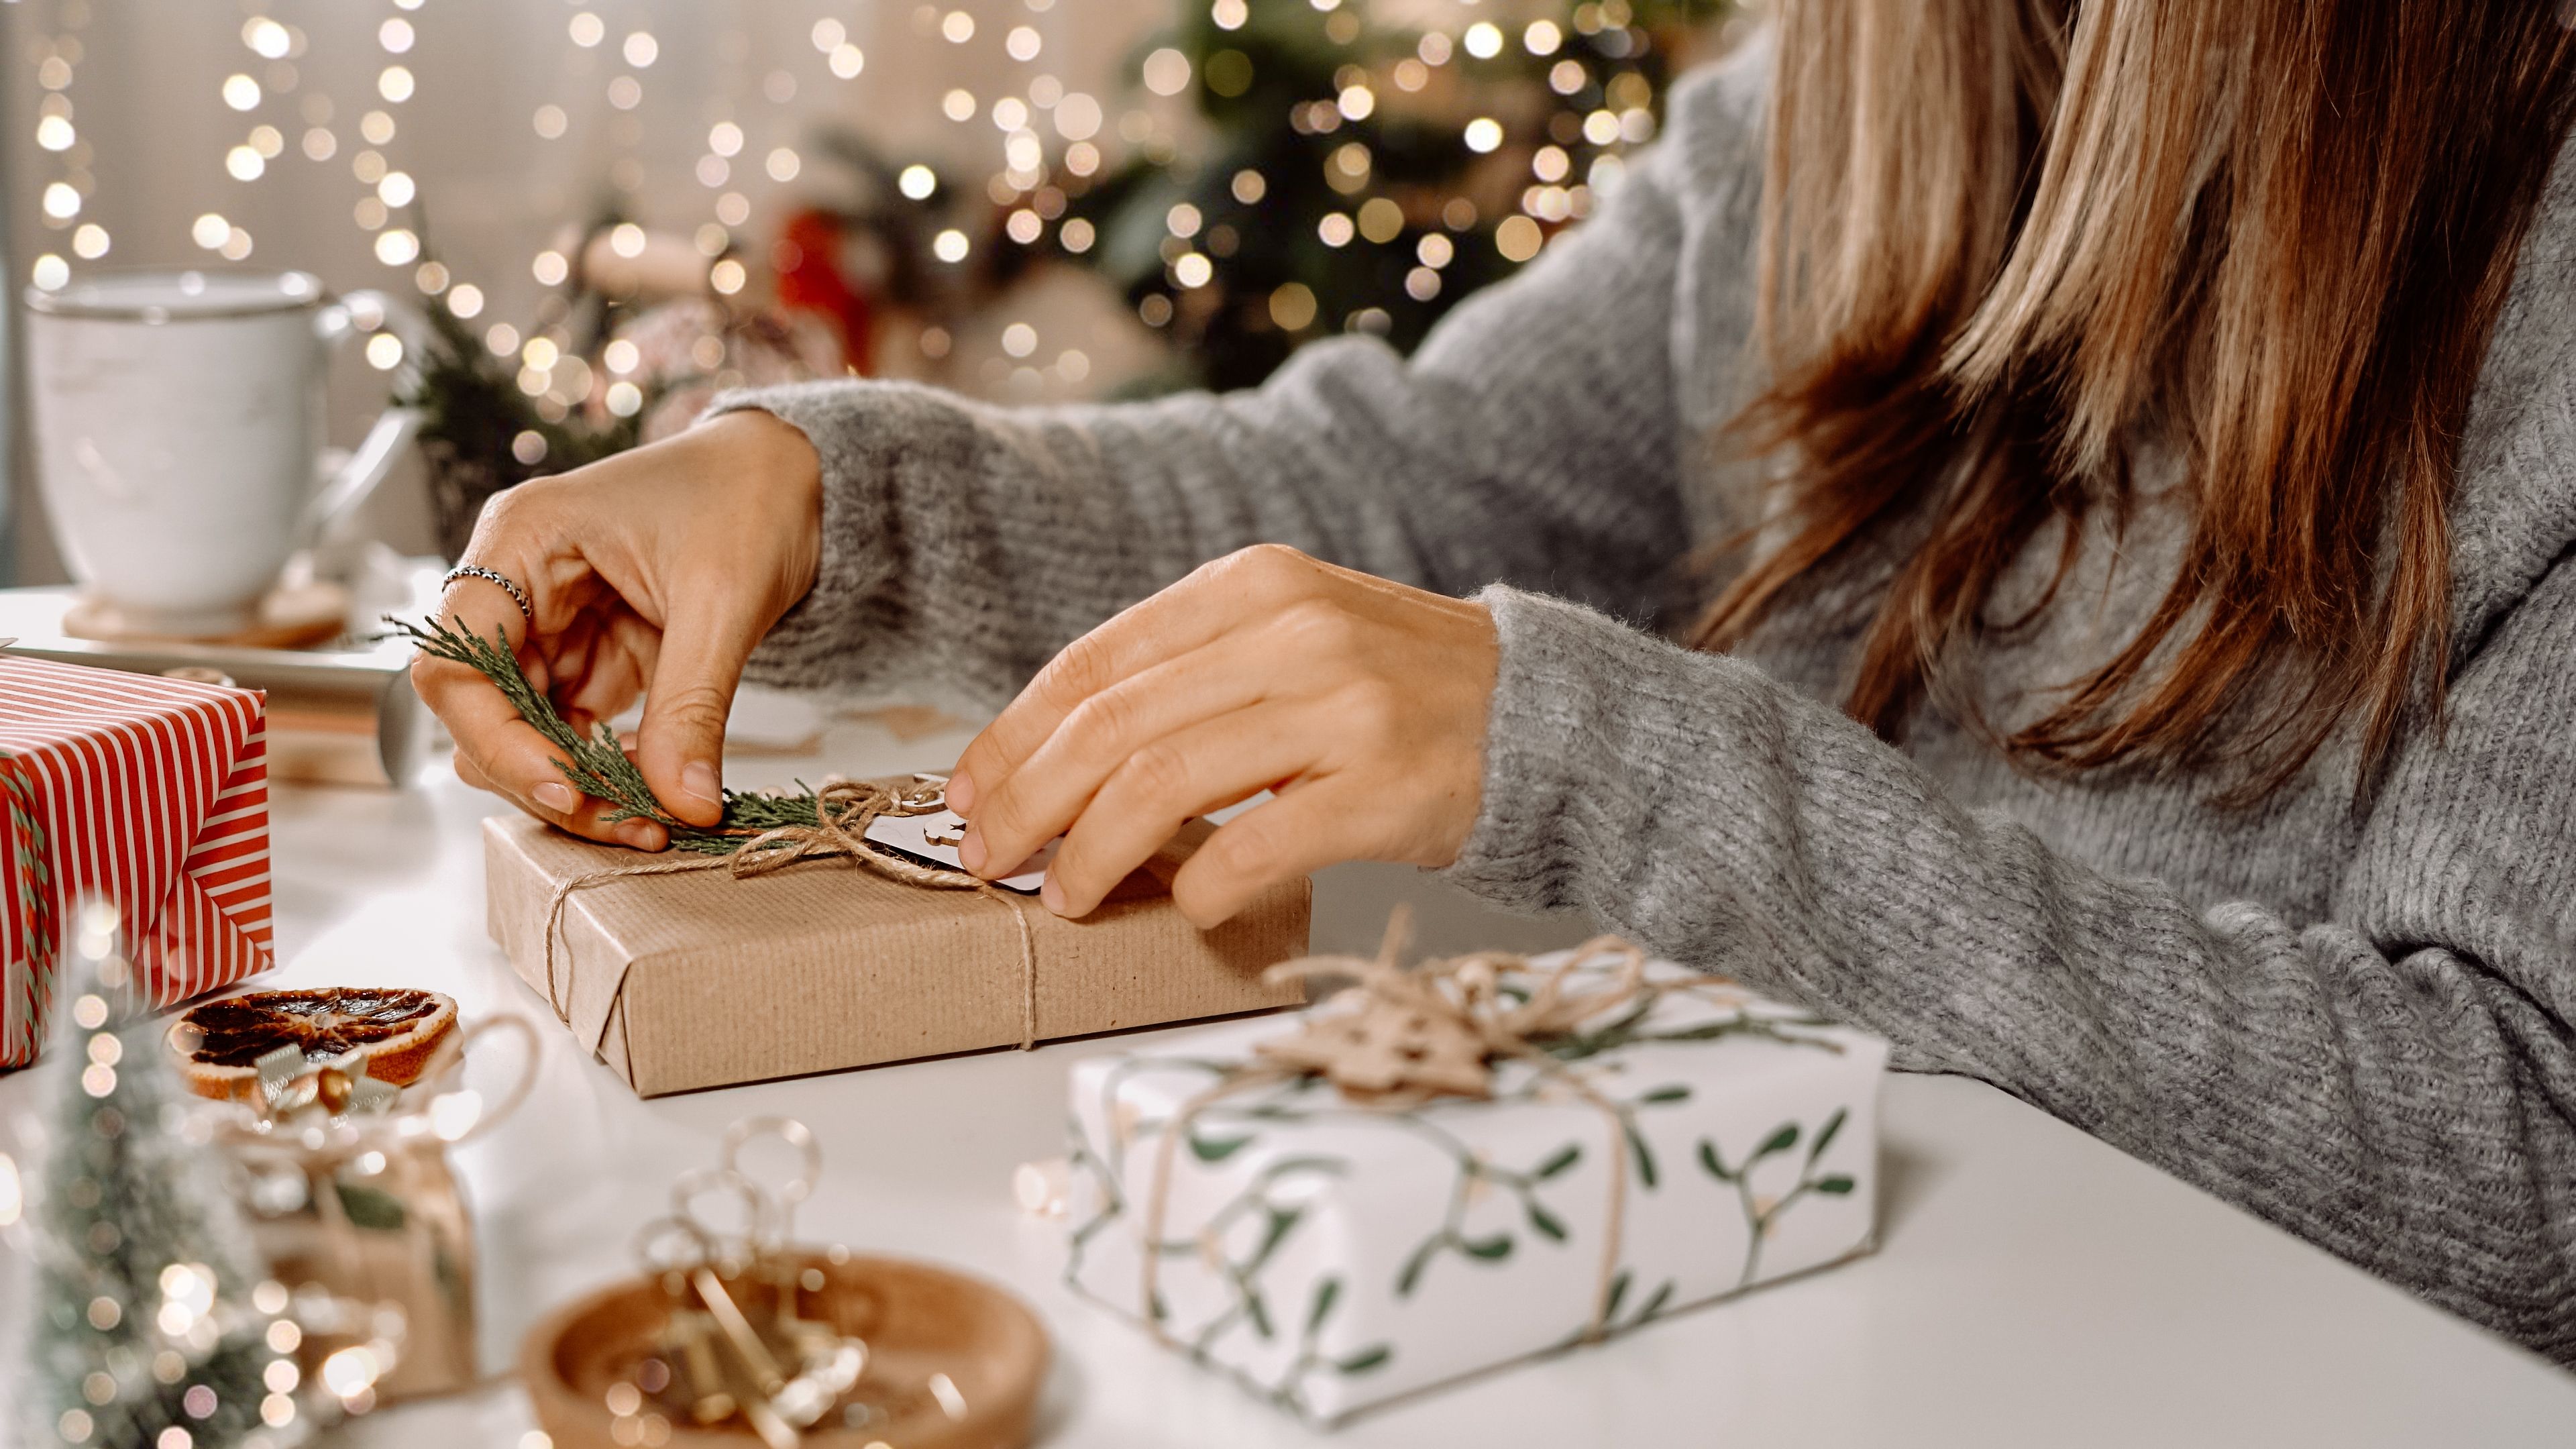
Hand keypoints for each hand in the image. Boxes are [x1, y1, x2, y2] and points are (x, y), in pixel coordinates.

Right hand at [410, 410, 821, 847]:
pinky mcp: (589, 656)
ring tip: (654, 817)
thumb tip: (681, 805)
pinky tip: (659, 791)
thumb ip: (692, 705)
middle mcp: (517, 585)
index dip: (496, 740)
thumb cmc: (750, 495)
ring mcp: (550, 625)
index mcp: (521, 539)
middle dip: (545, 776)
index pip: (455, 662)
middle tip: (630, 822)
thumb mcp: (724, 599)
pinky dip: (606, 771)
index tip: (567, 788)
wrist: (790, 475)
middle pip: (482, 712)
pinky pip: (571, 732)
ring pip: (524, 734)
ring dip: (578, 784)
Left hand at [946, 544, 1497, 925]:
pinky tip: (1187, 909)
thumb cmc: (1394, 690)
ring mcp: (1342, 711)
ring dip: (1091, 855)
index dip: (1013, 734)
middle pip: (1111, 726)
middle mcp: (1292, 634)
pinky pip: (1253, 851)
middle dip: (1028, 802)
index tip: (969, 790)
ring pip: (1163, 787)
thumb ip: (1188, 673)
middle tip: (987, 857)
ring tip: (1063, 896)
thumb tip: (1052, 757)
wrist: (1542, 716)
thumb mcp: (1288, 637)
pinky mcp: (1382, 791)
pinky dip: (1201, 891)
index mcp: (1253, 586)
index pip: (1095, 661)